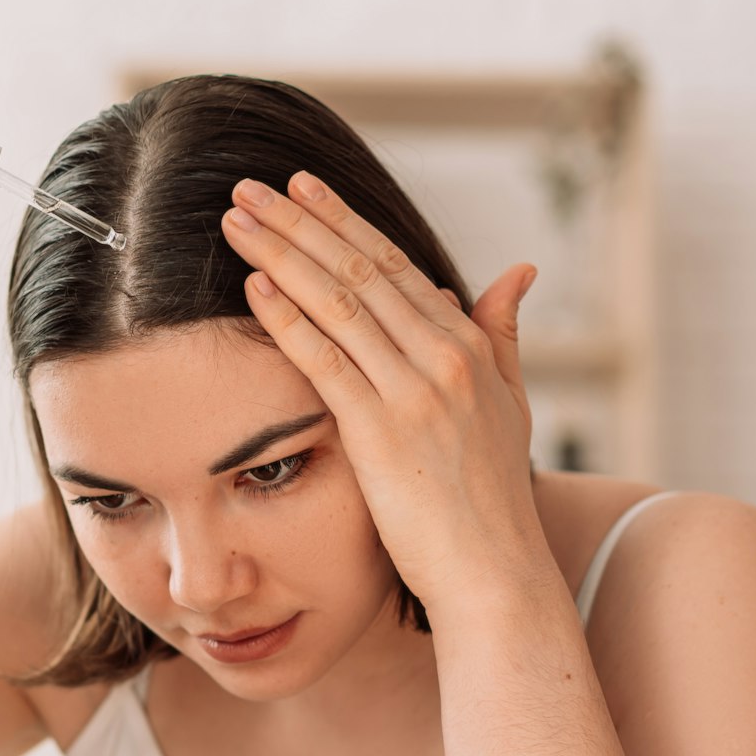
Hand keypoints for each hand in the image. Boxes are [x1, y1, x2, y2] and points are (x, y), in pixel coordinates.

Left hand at [219, 171, 551, 615]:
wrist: (495, 571)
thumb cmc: (492, 498)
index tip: (301, 188)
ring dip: (282, 253)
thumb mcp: (511, 405)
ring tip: (237, 219)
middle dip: (300, 222)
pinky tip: (254, 284)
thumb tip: (518, 270)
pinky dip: (288, 317)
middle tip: (249, 185)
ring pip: (339, 301)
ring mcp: (414, 392)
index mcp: (469, 346)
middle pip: (360, 269)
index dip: (344, 221)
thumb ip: (503, 334)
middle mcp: (445, 357)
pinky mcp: (381, 432)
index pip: (395, 265)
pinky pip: (326, 360)